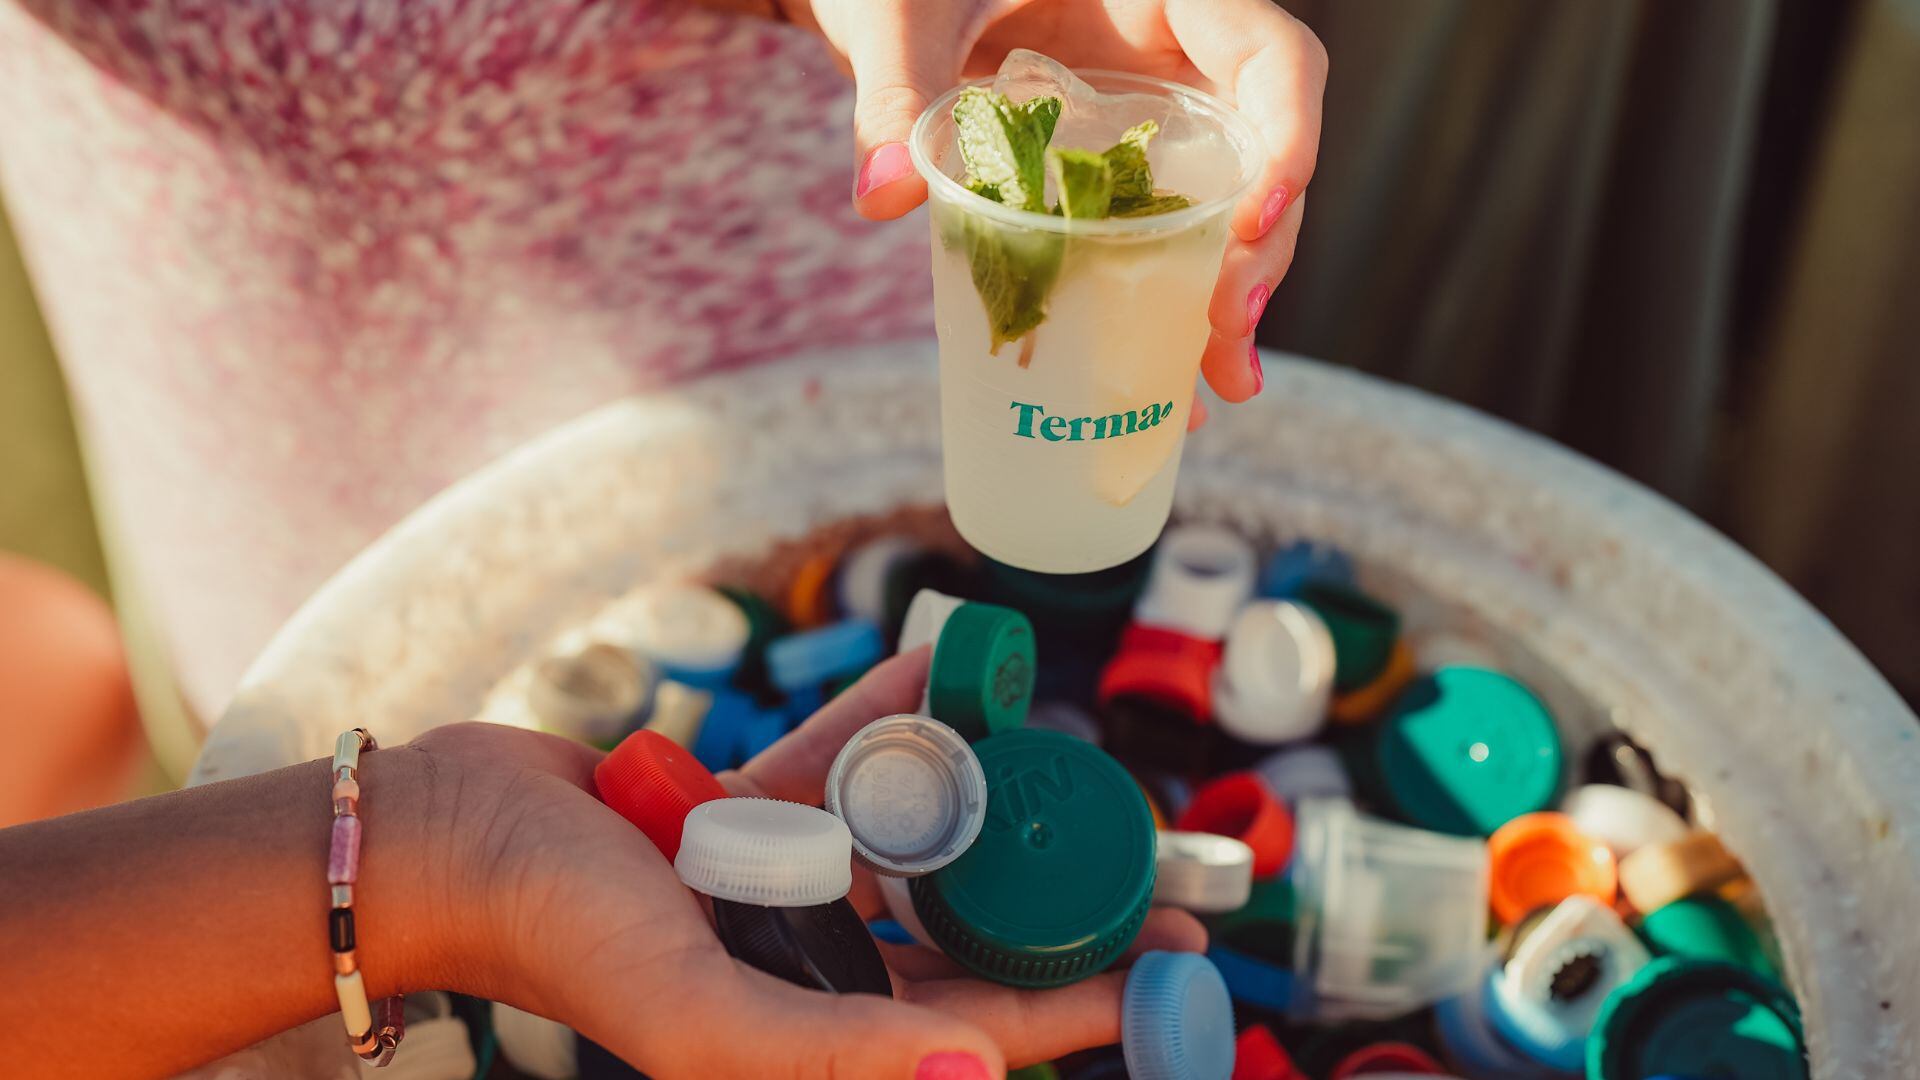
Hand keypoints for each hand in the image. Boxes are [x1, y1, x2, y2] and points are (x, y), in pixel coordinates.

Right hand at [423, 648, 1205, 1077]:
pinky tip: (947, 666)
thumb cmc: (558, 935)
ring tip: (1063, 753)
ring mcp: (776, 881)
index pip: (978, 1018)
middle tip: (1154, 857)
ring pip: (910, 837)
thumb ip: (833, 1053)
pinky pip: (837, 758)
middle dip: (1058, 900)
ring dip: (981, 795)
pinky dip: (886, 717)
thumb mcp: (699, 1014)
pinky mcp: (741, 810)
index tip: (1175, 959)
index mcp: (810, 1029)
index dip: (1082, 997)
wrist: (444, 830)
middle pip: (965, 934)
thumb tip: (979, 1071)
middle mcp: (807, 961)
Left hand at [785, 0, 1326, 416]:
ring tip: (1218, 388)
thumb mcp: (905, 17)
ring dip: (1229, 302)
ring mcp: (1156, 129)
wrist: (885, 4)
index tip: (1253, 223)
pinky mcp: (1120, 181)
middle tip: (1226, 328)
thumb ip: (896, 88)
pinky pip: (1163, 244)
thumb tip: (884, 195)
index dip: (1289, 135)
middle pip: (1262, 154)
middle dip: (1262, 251)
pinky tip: (1169, 391)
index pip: (1271, 56)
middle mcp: (1177, 63)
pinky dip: (1168, 313)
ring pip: (1228, 213)